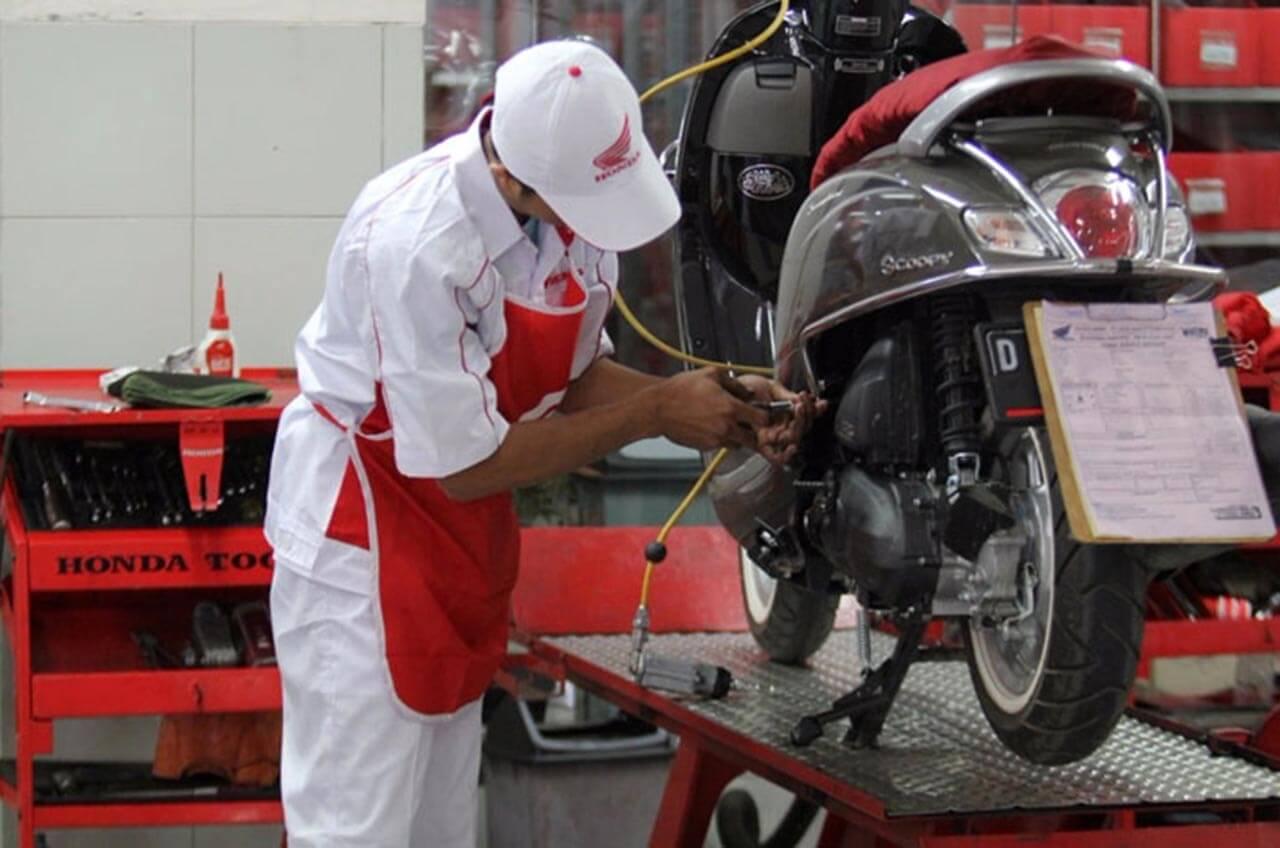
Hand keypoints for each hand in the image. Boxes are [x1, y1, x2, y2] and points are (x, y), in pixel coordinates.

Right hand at [650, 368, 769, 450]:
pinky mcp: (705, 446)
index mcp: (730, 408)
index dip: (763, 416)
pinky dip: (720, 438)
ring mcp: (715, 439)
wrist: (658, 407)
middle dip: (752, 431)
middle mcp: (725, 426)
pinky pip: (720, 445)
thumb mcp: (711, 374)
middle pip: (752, 438)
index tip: (761, 413)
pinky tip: (711, 425)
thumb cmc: (680, 390)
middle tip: (747, 423)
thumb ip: (734, 383)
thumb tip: (747, 390)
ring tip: (726, 423)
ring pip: (737, 444)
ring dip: (736, 436)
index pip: (761, 418)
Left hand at [733, 375, 826, 464]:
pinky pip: (777, 457)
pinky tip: (792, 446)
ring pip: (793, 441)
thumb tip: (809, 400)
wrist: (728, 393)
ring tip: (797, 415)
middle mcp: (781, 426)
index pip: (806, 416)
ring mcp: (772, 437)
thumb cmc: (746, 389)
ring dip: (799, 429)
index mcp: (786, 412)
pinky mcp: (762, 446)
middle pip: (802, 429)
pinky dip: (786, 454)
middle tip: (802, 405)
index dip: (814, 411)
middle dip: (806, 416)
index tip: (817, 402)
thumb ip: (789, 396)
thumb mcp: (771, 387)